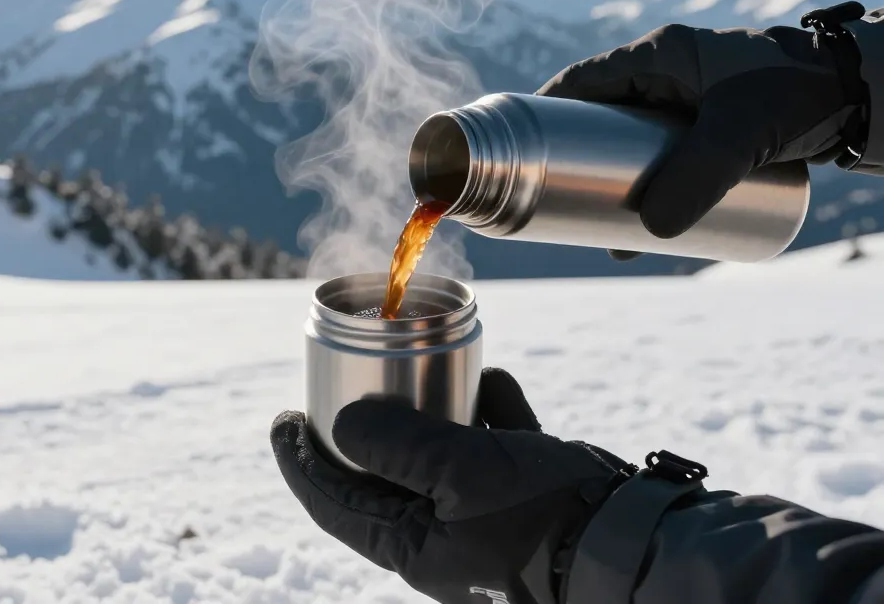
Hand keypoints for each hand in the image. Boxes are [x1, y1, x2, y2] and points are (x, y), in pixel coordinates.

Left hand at [270, 369, 626, 603]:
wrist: (634, 541)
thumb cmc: (543, 518)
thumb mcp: (460, 475)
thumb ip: (397, 446)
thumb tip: (342, 423)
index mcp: (414, 546)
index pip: (336, 502)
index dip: (301, 460)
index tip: (281, 419)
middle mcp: (443, 534)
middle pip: (383, 475)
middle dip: (366, 427)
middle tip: (346, 382)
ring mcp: (485, 516)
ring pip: (439, 457)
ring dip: (433, 413)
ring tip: (421, 371)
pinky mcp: (526, 495)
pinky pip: (493, 447)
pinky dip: (490, 412)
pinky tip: (493, 377)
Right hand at [537, 22, 854, 255]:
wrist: (862, 91)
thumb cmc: (796, 93)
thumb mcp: (742, 135)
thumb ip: (699, 179)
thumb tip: (649, 237)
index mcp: (657, 57)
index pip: (580, 83)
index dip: (545, 116)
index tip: (521, 154)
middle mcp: (665, 76)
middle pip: (600, 120)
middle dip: (576, 164)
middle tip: (560, 207)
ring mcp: (687, 102)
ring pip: (630, 146)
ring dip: (613, 184)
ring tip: (602, 233)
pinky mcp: (710, 127)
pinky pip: (662, 158)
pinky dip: (649, 189)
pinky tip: (647, 229)